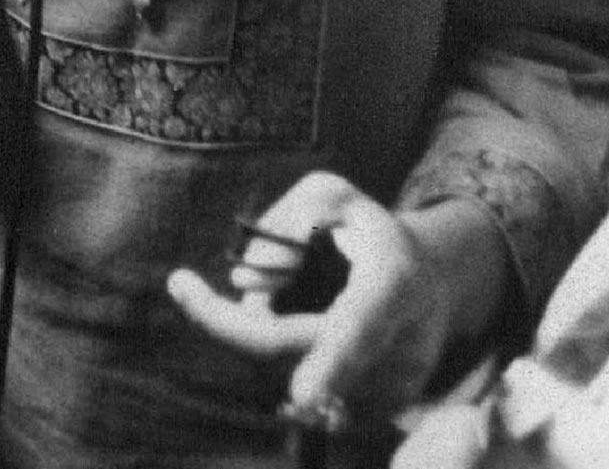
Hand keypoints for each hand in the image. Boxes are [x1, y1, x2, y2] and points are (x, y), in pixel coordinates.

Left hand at [167, 171, 500, 437]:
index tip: (303, 392)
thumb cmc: (364, 230)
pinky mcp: (374, 411)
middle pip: (297, 352)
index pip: (361, 326)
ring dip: (259, 336)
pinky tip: (295, 328)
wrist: (428, 281)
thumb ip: (285, 225)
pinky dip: (279, 361)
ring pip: (287, 374)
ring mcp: (391, 387)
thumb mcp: (328, 197)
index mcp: (394, 282)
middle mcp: (401, 345)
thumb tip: (246, 285)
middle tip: (181, 283)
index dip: (333, 362)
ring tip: (277, 297)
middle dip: (229, 322)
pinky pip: (300, 396)